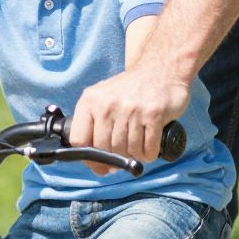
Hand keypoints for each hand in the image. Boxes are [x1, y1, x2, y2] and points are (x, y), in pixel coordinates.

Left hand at [68, 63, 190, 173]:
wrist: (160, 70)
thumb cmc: (129, 91)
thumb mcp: (102, 100)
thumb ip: (94, 129)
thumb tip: (98, 167)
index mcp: (90, 100)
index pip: (79, 139)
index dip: (89, 158)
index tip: (99, 163)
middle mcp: (108, 104)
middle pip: (105, 150)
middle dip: (115, 157)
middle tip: (125, 152)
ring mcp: (131, 109)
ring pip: (127, 151)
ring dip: (134, 154)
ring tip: (139, 143)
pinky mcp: (153, 114)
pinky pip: (148, 149)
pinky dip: (149, 153)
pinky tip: (150, 143)